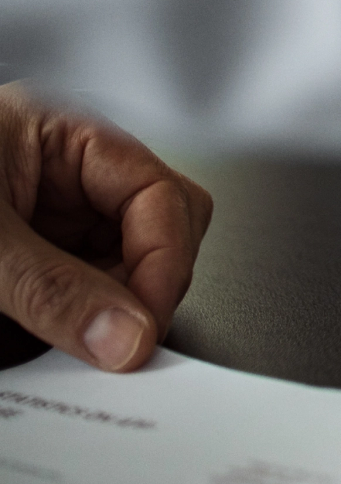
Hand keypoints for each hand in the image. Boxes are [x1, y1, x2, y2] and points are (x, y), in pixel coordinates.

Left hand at [0, 85, 213, 370]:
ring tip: (72, 349)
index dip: (164, 264)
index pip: (162, 196)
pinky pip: (84, 292)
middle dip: (145, 288)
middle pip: (161, 228)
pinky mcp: (32, 257)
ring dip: (109, 312)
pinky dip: (76, 326)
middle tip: (115, 345)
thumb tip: (126, 337)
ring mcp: (51, 215)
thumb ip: (52, 289)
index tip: (143, 330)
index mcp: (69, 134)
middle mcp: (69, 172)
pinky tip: (48, 345)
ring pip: (126, 267)